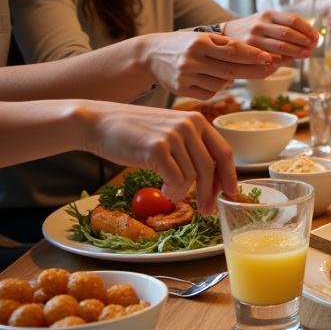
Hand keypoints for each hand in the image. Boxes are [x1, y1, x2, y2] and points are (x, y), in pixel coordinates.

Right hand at [81, 102, 235, 212]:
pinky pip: (175, 180)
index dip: (229, 175)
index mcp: (197, 120)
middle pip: (211, 167)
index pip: (223, 151)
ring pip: (193, 176)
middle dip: (211, 192)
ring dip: (184, 193)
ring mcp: (174, 136)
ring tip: (172, 196)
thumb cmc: (134, 131)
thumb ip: (190, 147)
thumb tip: (211, 178)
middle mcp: (189, 125)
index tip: (231, 192)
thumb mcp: (170, 131)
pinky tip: (163, 192)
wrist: (99, 123)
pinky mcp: (157, 148)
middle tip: (207, 209)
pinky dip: (172, 192)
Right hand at [142, 31, 273, 98]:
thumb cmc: (184, 45)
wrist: (150, 54)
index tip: (270, 58)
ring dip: (231, 80)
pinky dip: (217, 88)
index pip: (232, 50)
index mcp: (199, 42)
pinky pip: (209, 93)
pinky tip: (213, 80)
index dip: (253, 56)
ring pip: (221, 84)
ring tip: (229, 71)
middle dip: (254, 70)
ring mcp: (185, 76)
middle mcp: (192, 59)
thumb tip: (256, 58)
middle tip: (271, 69)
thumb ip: (225, 45)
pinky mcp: (180, 89)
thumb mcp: (202, 38)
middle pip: (231, 70)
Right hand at [223, 10, 316, 61]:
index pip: (293, 19)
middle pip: (288, 33)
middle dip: (304, 41)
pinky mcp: (249, 50)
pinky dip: (284, 60)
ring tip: (306, 54)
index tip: (316, 36)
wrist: (227, 34)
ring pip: (281, 46)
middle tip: (313, 47)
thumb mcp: (267, 20)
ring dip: (297, 52)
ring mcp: (254, 37)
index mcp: (269, 14)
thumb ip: (285, 25)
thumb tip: (310, 37)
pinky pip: (271, 57)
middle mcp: (261, 24)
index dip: (307, 29)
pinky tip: (291, 60)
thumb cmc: (254, 29)